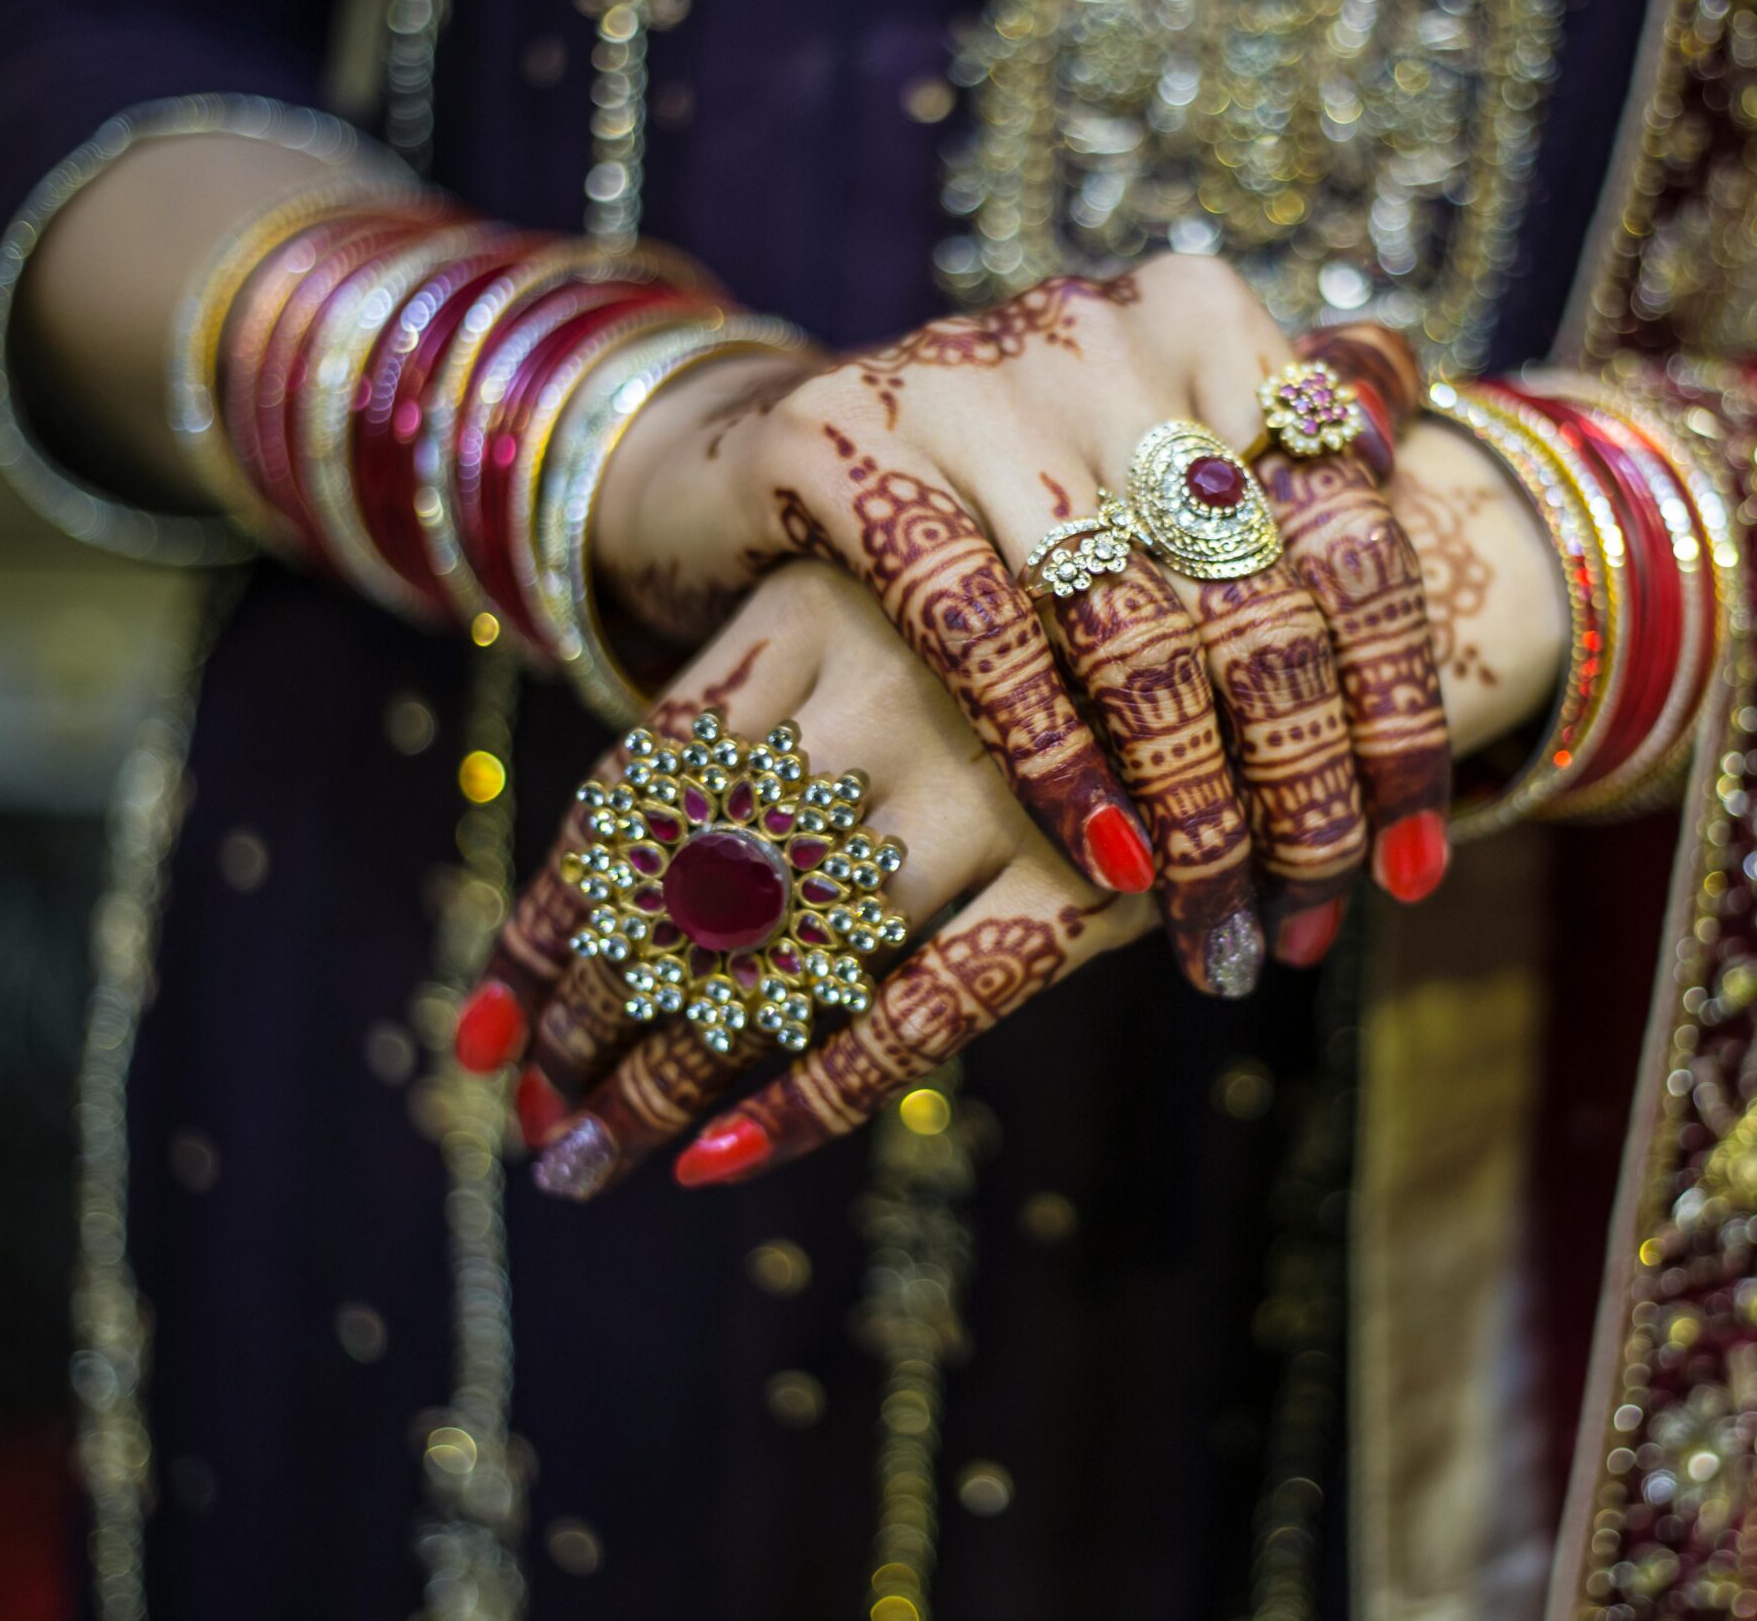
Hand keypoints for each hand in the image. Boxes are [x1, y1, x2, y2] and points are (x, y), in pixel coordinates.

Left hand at [460, 560, 1153, 1196]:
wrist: (1265, 594)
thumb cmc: (1043, 612)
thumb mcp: (890, 606)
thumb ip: (774, 711)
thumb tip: (607, 891)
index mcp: (815, 613)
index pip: (635, 796)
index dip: (553, 927)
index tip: (491, 1034)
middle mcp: (888, 694)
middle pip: (690, 894)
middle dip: (595, 1027)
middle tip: (536, 1125)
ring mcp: (988, 790)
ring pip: (784, 962)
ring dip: (669, 1076)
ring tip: (589, 1161)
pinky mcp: (1082, 882)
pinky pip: (923, 1014)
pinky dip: (816, 1094)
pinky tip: (725, 1158)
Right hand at [589, 256, 1453, 995]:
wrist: (773, 438)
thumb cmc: (1003, 486)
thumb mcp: (1152, 463)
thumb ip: (1284, 493)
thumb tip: (1418, 575)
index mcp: (1214, 323)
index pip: (1356, 542)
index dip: (1396, 719)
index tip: (1413, 863)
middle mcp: (1108, 332)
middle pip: (1257, 605)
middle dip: (1298, 793)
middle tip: (1303, 919)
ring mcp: (977, 378)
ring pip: (1136, 636)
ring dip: (1192, 811)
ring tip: (1212, 931)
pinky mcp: (851, 441)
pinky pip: (984, 637)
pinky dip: (1058, 761)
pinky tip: (1107, 861)